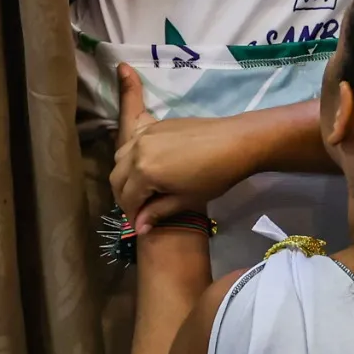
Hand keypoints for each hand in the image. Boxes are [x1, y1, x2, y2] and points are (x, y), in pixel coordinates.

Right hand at [109, 64, 248, 225]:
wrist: (237, 142)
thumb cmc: (214, 175)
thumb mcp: (185, 199)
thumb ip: (157, 212)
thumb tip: (139, 228)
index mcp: (144, 171)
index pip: (127, 198)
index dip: (132, 215)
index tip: (140, 225)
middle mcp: (137, 150)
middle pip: (117, 178)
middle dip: (124, 197)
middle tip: (139, 210)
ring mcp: (145, 134)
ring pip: (120, 158)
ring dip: (125, 176)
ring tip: (141, 188)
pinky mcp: (155, 125)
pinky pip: (133, 143)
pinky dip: (133, 158)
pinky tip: (149, 167)